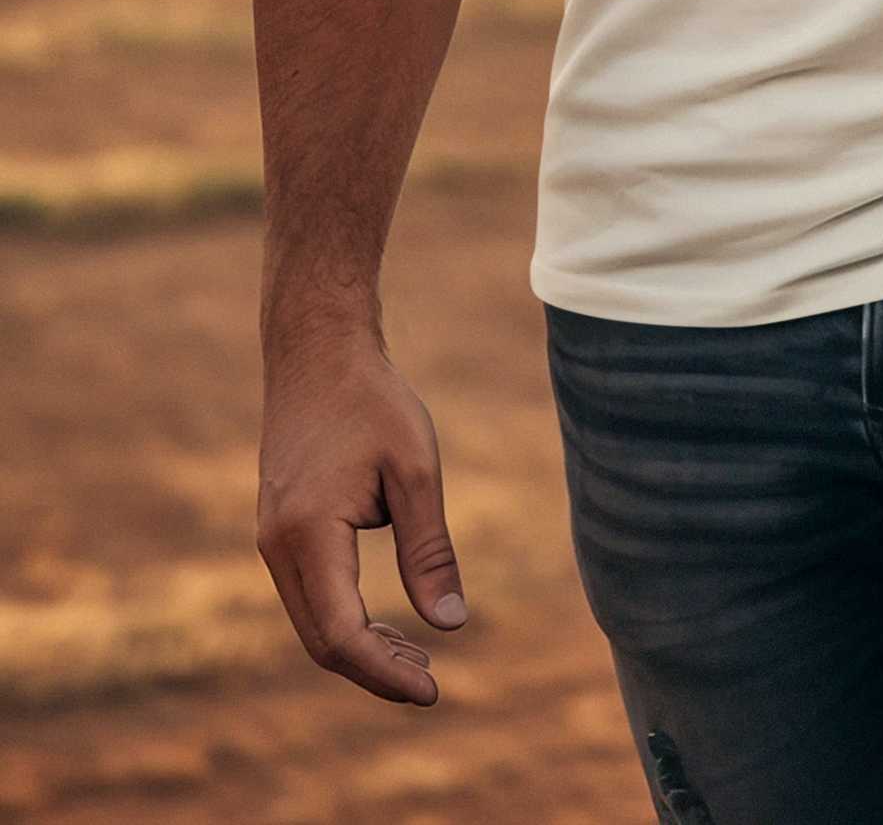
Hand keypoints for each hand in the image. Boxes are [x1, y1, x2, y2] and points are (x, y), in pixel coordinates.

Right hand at [258, 343, 466, 704]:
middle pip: (321, 641)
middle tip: (431, 684)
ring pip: (312, 622)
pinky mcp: (278, 531)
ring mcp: (271, 540)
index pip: (342, 634)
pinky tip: (388, 623)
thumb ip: (429, 549)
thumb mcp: (415, 470)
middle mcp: (277, 546)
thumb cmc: (373, 402)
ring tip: (418, 659)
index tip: (434, 691)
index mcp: (309, 533)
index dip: (385, 673)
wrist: (317, 352)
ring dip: (360, 649)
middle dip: (375, 670)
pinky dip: (345, 620)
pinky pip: (308, 596)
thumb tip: (451, 625)